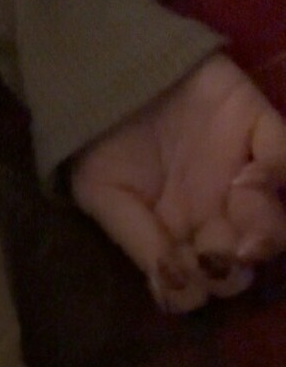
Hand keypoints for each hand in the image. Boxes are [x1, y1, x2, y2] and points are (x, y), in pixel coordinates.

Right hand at [69, 52, 285, 311]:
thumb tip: (178, 291)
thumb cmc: (100, 144)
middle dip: (238, 266)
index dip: (205, 288)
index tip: (191, 276)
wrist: (107, 75)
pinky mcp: (262, 129)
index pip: (207, 282)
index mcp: (179, 237)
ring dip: (265, 229)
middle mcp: (218, 214)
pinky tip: (247, 177)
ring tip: (236, 202)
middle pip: (247, 258)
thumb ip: (141, 244)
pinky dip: (276, 174)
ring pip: (276, 221)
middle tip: (220, 251)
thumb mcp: (103, 199)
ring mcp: (244, 174)